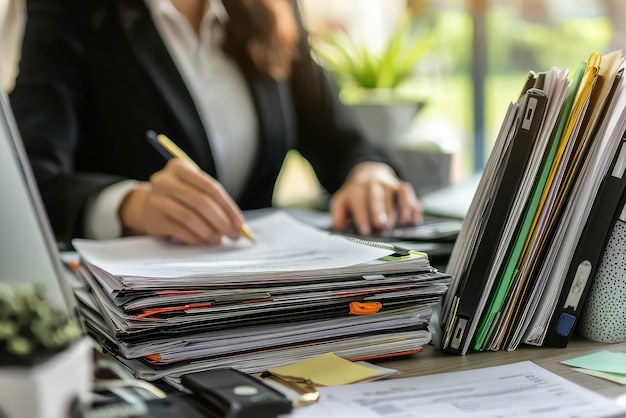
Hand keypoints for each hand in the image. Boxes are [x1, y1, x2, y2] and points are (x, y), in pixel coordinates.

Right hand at [118, 158, 245, 244]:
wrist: (145, 207)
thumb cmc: (178, 197)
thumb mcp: (192, 189)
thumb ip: (213, 201)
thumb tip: (236, 224)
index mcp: (179, 167)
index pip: (210, 187)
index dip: (228, 207)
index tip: (240, 223)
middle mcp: (165, 180)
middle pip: (201, 202)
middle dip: (221, 221)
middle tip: (233, 235)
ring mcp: (156, 199)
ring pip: (190, 217)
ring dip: (209, 232)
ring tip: (218, 240)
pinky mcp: (153, 218)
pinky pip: (179, 230)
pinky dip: (195, 238)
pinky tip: (203, 241)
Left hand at [329, 162, 422, 234]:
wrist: (369, 173)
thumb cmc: (356, 194)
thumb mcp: (341, 201)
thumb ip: (338, 215)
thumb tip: (337, 228)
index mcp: (357, 189)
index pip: (359, 202)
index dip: (362, 217)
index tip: (365, 230)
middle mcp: (374, 184)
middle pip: (377, 196)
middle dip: (380, 210)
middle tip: (382, 225)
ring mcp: (390, 185)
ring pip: (396, 193)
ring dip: (400, 208)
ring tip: (401, 223)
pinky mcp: (402, 187)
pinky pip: (409, 194)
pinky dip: (413, 207)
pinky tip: (414, 220)